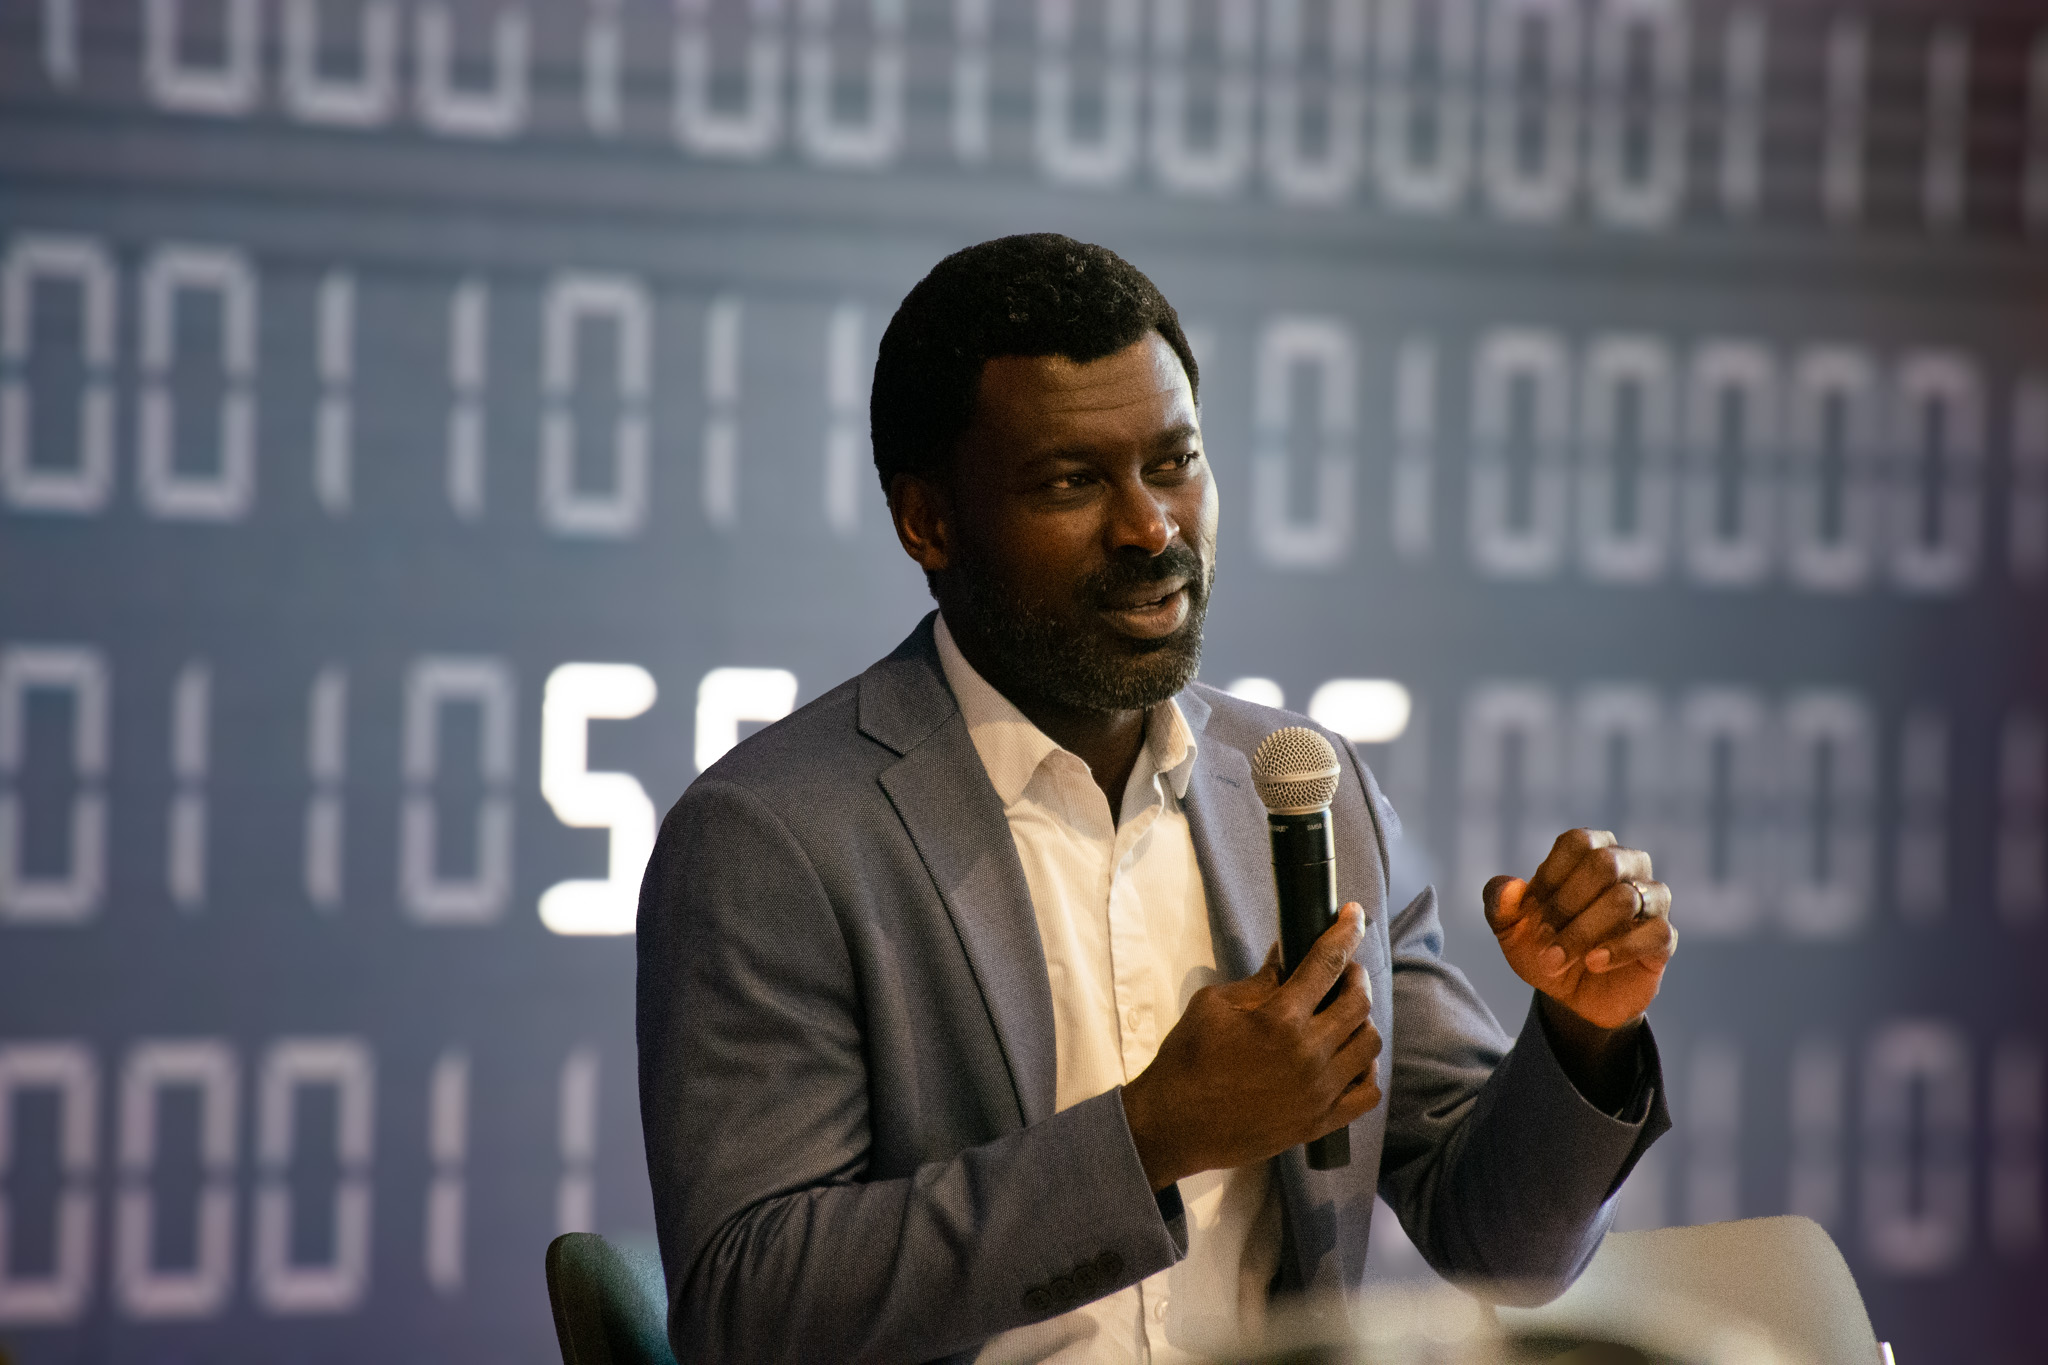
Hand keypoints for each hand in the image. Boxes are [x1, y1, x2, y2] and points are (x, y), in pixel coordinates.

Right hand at [1120, 905, 1380, 1189]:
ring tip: (1344, 1015)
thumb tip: (1284, 958)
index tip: (1354, 915)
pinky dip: (1366, 1071)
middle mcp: (1308, 1054)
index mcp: (1280, 1019)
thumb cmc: (1187, 1060)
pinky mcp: (1320, 1121)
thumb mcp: (1213, 1005)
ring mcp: (1319, 1092)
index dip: (1345, 932)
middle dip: (1355, 976)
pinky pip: (1368, 1093)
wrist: (1175, 1124)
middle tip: (1343, 971)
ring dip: (1362, 1021)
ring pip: (1370, 1045)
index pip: (1327, 963)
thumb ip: (1257, 982)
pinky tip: (1349, 1060)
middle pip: (1358, 1002)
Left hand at [1483, 829, 1675, 1033]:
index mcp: (1591, 850)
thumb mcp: (1509, 928)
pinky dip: (1620, 949)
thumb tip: (1510, 886)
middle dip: (1566, 905)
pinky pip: (1656, 932)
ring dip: (1583, 932)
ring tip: (1556, 959)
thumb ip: (1499, 902)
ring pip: (1626, 898)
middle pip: (1604, 864)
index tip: (1529, 913)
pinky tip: (1593, 963)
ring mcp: (1651, 900)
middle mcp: (1628, 865)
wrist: (1570, 995)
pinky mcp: (1664, 938)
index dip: (1550, 878)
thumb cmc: (1543, 946)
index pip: (1577, 843)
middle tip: (1541, 939)